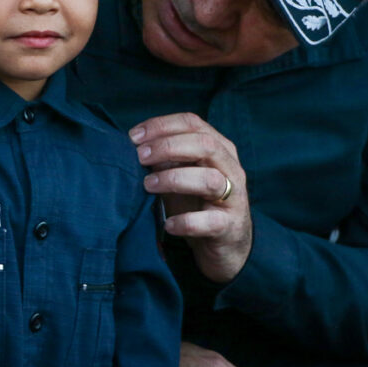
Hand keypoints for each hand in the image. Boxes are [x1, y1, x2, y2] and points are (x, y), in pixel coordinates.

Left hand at [130, 113, 252, 283]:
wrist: (227, 243)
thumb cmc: (198, 202)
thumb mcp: (182, 174)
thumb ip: (166, 159)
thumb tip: (136, 145)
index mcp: (219, 147)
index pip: (193, 123)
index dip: (162, 125)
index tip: (134, 136)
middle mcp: (230, 167)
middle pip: (205, 145)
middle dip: (167, 147)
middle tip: (140, 157)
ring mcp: (234, 197)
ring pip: (209, 179)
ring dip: (174, 179)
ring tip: (149, 185)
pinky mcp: (230, 226)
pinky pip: (210, 222)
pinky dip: (186, 222)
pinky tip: (169, 224)